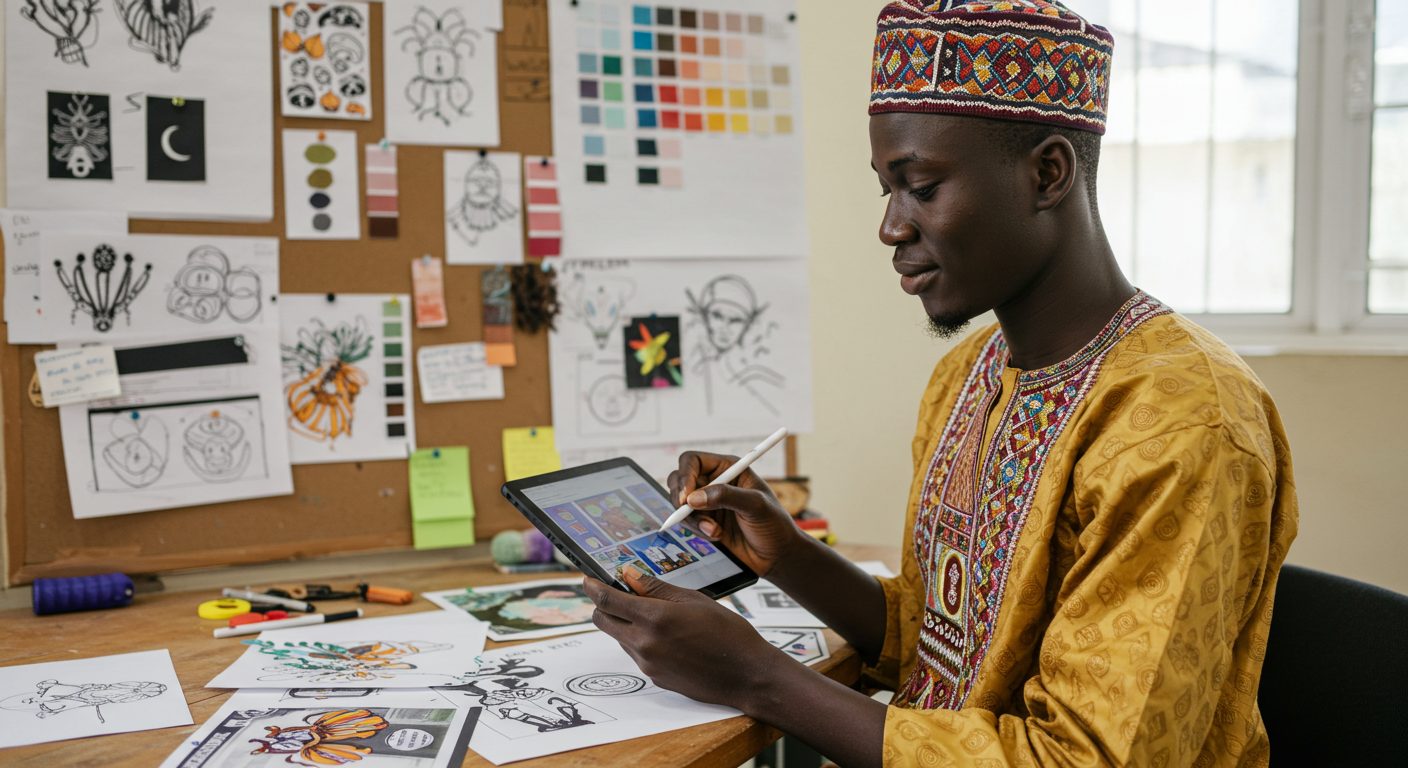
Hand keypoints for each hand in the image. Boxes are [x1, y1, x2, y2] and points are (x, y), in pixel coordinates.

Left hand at [583, 567, 783, 708]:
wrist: (747, 674)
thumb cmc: (728, 632)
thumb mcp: (693, 600)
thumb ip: (657, 588)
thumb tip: (628, 574)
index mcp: (654, 619)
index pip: (608, 600)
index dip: (592, 587)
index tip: (587, 578)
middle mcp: (644, 644)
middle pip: (603, 621)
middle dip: (603, 605)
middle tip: (616, 592)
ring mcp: (647, 664)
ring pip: (619, 637)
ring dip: (625, 623)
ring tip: (655, 613)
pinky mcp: (655, 677)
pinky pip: (636, 653)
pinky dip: (641, 639)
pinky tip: (668, 635)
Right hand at [667, 451, 801, 576]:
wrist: (777, 555)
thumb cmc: (774, 524)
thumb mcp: (756, 506)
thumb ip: (726, 496)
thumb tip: (693, 498)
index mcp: (728, 468)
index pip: (693, 461)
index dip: (685, 476)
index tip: (686, 496)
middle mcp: (714, 481)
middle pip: (679, 479)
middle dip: (680, 498)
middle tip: (686, 513)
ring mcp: (707, 502)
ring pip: (679, 503)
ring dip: (691, 519)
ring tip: (714, 531)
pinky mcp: (704, 522)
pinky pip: (686, 522)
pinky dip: (696, 530)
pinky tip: (716, 536)